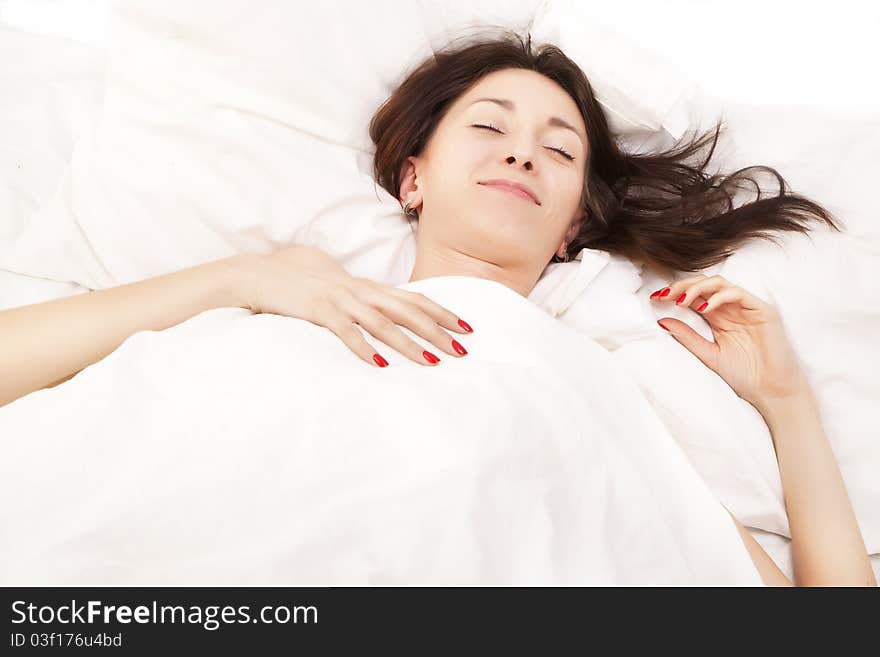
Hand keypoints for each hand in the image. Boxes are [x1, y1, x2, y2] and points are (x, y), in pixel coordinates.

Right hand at [231, 245, 473, 366]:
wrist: (261, 273)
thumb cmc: (302, 283)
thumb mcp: (340, 289)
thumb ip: (363, 300)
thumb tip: (387, 314)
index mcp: (367, 287)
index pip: (413, 299)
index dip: (442, 312)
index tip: (466, 327)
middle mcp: (360, 291)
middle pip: (407, 311)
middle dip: (437, 330)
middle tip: (462, 349)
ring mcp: (340, 300)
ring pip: (383, 324)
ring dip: (409, 344)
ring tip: (431, 362)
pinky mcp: (318, 311)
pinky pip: (345, 332)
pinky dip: (363, 348)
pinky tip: (379, 365)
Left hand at [649, 274, 808, 408]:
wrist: (771, 390)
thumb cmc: (744, 374)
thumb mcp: (707, 354)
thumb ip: (687, 336)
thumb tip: (661, 320)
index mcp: (717, 317)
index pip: (693, 295)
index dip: (674, 293)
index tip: (655, 299)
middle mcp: (730, 308)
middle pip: (703, 284)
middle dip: (682, 286)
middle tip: (665, 295)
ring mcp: (746, 307)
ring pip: (719, 283)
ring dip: (697, 288)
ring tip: (681, 301)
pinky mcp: (762, 310)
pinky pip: (738, 293)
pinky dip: (719, 297)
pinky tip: (704, 308)